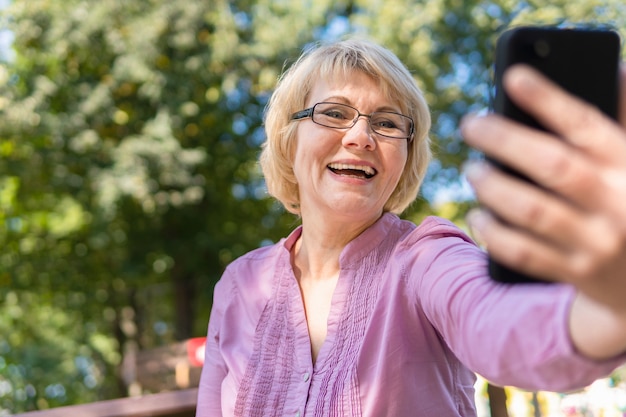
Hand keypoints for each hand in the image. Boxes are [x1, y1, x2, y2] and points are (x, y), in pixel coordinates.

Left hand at [461, 64, 625, 313]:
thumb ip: (625, 120)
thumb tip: (615, 68)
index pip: (586, 125)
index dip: (548, 98)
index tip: (513, 76)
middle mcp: (616, 203)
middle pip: (552, 165)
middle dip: (504, 140)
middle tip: (471, 124)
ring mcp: (597, 242)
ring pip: (532, 210)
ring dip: (493, 186)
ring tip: (472, 169)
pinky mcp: (577, 272)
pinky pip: (524, 253)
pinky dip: (494, 233)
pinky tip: (478, 215)